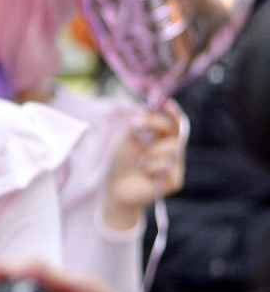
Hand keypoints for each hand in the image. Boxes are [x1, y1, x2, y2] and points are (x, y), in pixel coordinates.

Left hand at [104, 104, 185, 228]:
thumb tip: (150, 107)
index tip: (167, 103)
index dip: (174, 112)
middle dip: (155, 123)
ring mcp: (176, 166)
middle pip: (176, 130)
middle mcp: (173, 150)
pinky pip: (169, 167)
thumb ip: (142, 122)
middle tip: (133, 125)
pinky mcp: (175, 181)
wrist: (114, 187)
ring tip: (139, 162)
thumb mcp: (128, 137)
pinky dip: (152, 168)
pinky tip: (144, 174)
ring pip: (173, 149)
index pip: (175, 122)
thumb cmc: (120, 161)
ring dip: (150, 152)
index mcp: (164, 139)